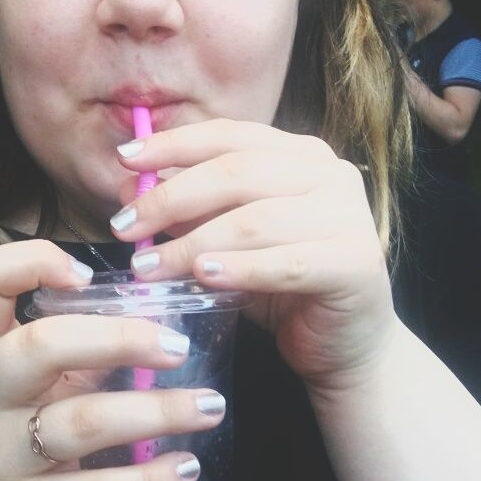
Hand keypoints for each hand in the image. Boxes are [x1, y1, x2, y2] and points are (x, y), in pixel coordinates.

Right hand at [0, 241, 223, 480]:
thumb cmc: (8, 439)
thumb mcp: (19, 387)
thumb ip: (70, 350)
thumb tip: (155, 314)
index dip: (33, 262)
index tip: (90, 274)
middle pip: (41, 346)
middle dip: (120, 339)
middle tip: (179, 346)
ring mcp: (1, 457)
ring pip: (80, 423)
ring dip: (156, 412)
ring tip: (210, 407)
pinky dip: (147, 480)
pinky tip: (185, 469)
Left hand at [113, 119, 395, 390]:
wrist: (346, 345)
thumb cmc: (282, 288)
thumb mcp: (227, 240)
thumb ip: (190, 209)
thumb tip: (130, 183)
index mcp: (300, 154)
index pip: (230, 135)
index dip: (174, 144)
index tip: (125, 159)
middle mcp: (331, 174)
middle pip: (238, 172)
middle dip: (172, 198)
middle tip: (124, 227)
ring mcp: (350, 216)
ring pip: (257, 220)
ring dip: (193, 242)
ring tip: (148, 266)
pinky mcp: (357, 263)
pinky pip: (287, 263)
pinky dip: (241, 269)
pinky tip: (202, 277)